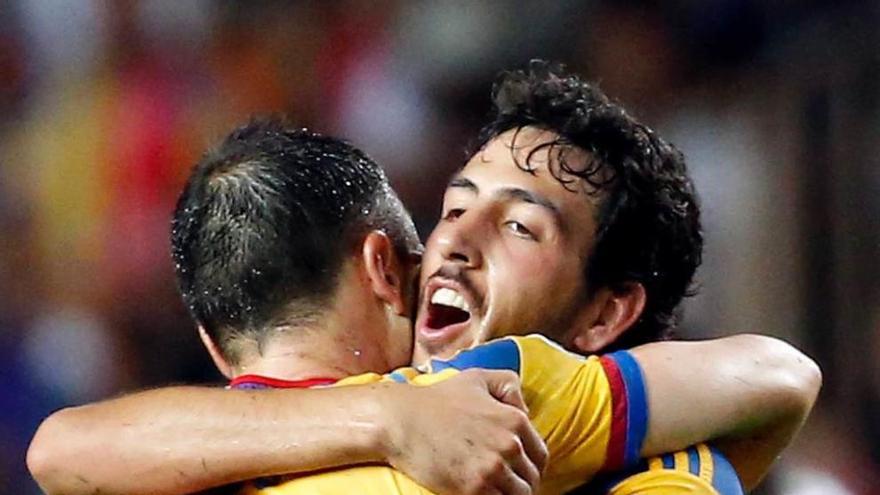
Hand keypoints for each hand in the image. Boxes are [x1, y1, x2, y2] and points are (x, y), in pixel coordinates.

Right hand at [381, 369, 547, 494]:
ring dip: (508, 494)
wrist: (401, 421)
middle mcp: (509, 445)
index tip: (521, 470)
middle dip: (521, 482)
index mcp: (514, 420)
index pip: (541, 455)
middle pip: (532, 479)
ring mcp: (492, 469)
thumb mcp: (477, 378)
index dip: (532, 465)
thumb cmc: (436, 400)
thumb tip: (526, 411)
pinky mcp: (473, 489)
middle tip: (504, 482)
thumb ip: (509, 385)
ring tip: (493, 489)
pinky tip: (481, 493)